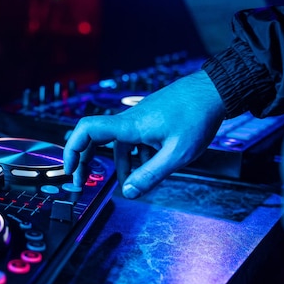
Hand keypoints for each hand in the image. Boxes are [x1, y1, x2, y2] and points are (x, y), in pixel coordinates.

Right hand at [63, 70, 225, 198]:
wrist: (213, 91)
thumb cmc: (197, 117)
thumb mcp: (176, 154)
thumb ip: (151, 175)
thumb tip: (128, 192)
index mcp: (129, 126)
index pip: (87, 130)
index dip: (72, 149)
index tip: (70, 169)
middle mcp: (128, 120)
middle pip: (94, 137)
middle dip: (86, 160)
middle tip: (84, 180)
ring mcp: (138, 119)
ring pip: (117, 142)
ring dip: (118, 163)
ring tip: (127, 182)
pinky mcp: (147, 120)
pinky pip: (131, 139)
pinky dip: (133, 155)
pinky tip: (147, 166)